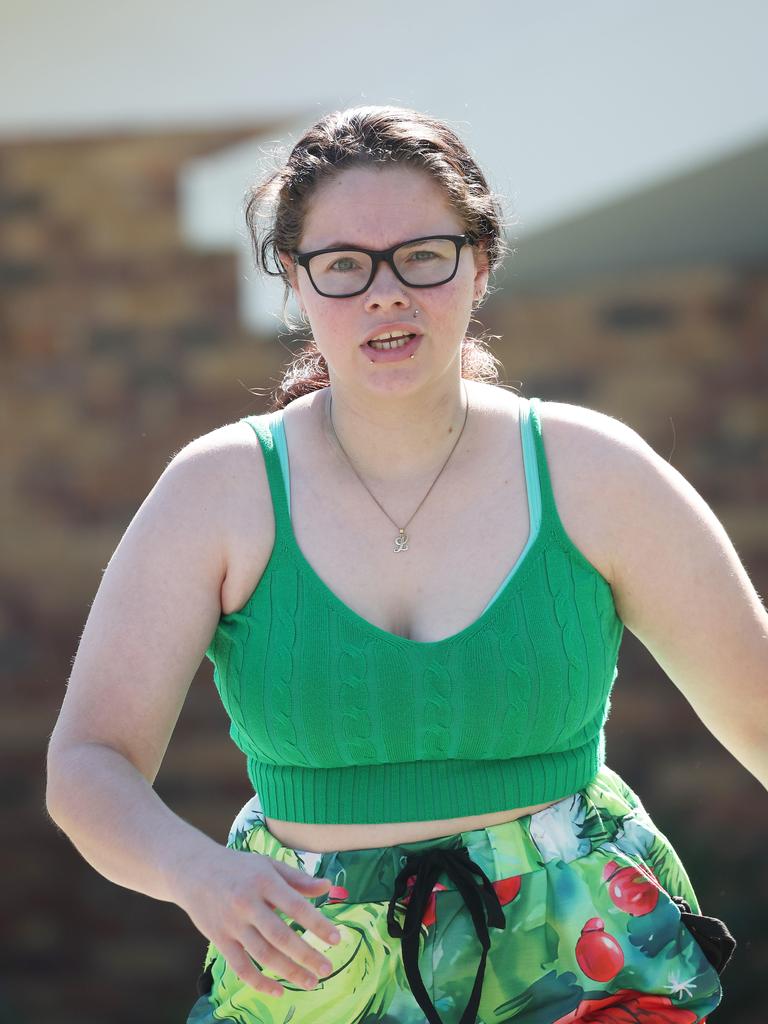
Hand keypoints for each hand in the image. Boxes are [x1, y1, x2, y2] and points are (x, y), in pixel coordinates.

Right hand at [176, 844, 340, 997]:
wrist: (194, 870)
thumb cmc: (238, 867)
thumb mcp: (268, 864)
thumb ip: (297, 878)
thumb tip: (327, 886)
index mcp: (264, 881)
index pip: (296, 905)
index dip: (318, 924)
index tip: (337, 939)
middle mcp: (247, 903)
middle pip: (281, 936)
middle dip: (307, 955)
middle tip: (327, 969)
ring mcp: (232, 923)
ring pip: (263, 955)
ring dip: (289, 972)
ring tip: (310, 981)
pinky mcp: (219, 939)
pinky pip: (241, 967)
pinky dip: (259, 983)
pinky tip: (278, 991)